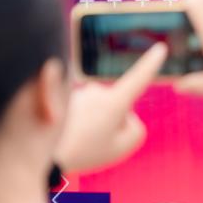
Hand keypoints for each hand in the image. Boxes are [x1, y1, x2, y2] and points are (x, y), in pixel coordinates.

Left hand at [54, 43, 166, 173]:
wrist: (42, 153)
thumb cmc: (84, 152)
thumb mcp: (123, 147)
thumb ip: (136, 128)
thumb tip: (126, 115)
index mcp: (114, 102)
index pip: (138, 79)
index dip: (151, 64)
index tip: (160, 49)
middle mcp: (96, 92)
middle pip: (117, 103)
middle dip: (112, 120)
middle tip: (95, 143)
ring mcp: (78, 92)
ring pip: (97, 107)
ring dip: (92, 122)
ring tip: (76, 141)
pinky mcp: (62, 96)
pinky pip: (80, 108)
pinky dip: (76, 121)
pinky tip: (65, 135)